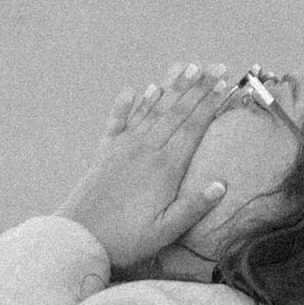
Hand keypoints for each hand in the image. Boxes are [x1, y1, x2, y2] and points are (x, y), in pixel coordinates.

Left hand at [58, 61, 239, 276]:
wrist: (78, 237)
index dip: (211, 104)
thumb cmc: (125, 239)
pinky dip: (129, 103)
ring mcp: (123, 148)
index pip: (194, 127)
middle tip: (215, 65)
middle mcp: (146, 150)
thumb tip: (222, 184)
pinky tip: (137, 88)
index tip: (225, 84)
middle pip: (177, 111)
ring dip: (171, 87)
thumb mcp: (165, 231)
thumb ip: (194, 207)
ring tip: (186, 67)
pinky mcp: (104, 152)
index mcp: (165, 167)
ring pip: (151, 109)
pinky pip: (118, 120)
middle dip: (198, 87)